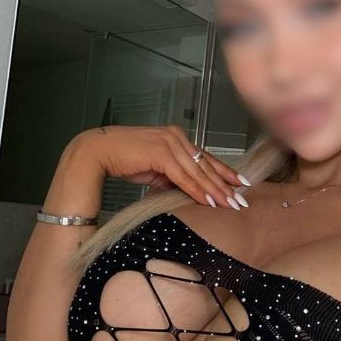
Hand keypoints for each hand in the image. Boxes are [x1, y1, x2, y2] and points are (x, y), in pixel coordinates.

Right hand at [68, 125, 250, 208]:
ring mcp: (170, 143)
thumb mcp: (156, 169)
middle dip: (225, 184)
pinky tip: (209, 200)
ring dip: (215, 190)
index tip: (240, 183)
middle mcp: (177, 136)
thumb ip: (174, 176)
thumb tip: (189, 190)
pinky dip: (197, 190)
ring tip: (230, 204)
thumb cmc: (125, 159)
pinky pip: (183, 176)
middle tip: (241, 199)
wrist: (99, 152)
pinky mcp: (161, 153)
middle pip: (206, 164)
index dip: (224, 172)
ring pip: (198, 171)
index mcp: (177, 137)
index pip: (205, 157)